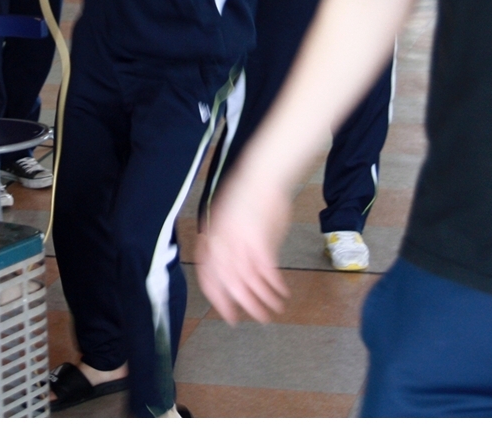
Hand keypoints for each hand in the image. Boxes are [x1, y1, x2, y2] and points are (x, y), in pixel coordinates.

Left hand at [197, 170, 292, 322]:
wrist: (262, 174)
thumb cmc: (247, 196)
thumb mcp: (227, 221)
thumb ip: (226, 246)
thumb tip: (230, 269)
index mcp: (211, 239)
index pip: (209, 278)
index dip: (219, 299)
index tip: (229, 314)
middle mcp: (222, 244)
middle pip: (230, 285)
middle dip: (244, 305)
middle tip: (256, 319)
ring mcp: (239, 242)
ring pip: (249, 282)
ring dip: (263, 299)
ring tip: (274, 310)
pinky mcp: (259, 240)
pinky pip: (266, 272)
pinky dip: (275, 286)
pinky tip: (282, 293)